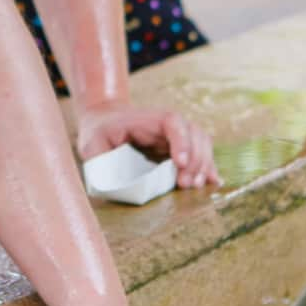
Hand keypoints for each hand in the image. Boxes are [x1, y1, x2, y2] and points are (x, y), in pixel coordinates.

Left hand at [76, 103, 218, 187]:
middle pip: (195, 135)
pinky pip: (200, 155)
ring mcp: (177, 137)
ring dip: (203, 165)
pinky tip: (214, 182)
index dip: (181, 141)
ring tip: (196, 186)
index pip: (173, 123)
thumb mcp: (91, 143)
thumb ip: (100, 160)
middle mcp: (169, 126)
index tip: (179, 163)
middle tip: (186, 184)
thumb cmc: (98, 132)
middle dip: (195, 160)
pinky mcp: (179, 149)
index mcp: (149, 119)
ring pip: (202, 145)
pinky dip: (208, 168)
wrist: (104, 121)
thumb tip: (112, 183)